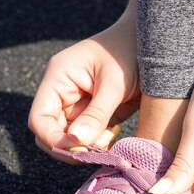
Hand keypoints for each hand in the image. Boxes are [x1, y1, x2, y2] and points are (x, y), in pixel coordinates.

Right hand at [28, 13, 140, 160]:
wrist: (154, 42)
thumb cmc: (131, 51)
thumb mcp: (115, 83)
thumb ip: (96, 114)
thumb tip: (76, 142)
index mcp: (58, 78)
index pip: (39, 119)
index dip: (53, 139)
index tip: (78, 149)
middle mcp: (62, 93)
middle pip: (50, 133)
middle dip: (69, 147)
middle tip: (97, 150)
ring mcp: (78, 105)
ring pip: (70, 139)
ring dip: (86, 147)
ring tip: (109, 139)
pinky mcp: (94, 114)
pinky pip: (88, 137)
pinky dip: (98, 144)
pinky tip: (114, 136)